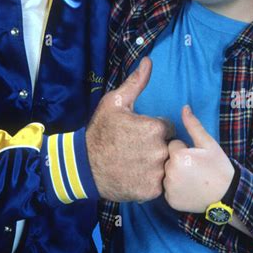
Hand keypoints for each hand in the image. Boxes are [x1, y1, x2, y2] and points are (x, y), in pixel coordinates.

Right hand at [85, 57, 173, 201]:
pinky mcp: (151, 191)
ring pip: (165, 165)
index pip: (167, 128)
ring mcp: (156, 173)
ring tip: (135, 163)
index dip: (153, 129)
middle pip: (168, 146)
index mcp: (155, 128)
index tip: (138, 133)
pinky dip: (150, 180)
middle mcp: (160, 151)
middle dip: (156, 146)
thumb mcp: (115, 102)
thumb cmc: (100, 131)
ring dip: (156, 164)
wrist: (83, 166)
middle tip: (135, 149)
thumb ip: (136, 82)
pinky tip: (135, 175)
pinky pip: (160, 183)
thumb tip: (149, 61)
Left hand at [163, 105, 233, 212]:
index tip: (195, 157)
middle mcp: (170, 172)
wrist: (228, 195)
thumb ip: (193, 125)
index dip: (183, 149)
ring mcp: (169, 188)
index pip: (172, 145)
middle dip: (177, 161)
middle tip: (194, 168)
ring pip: (165, 174)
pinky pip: (166, 189)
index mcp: (178, 156)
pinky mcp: (170, 201)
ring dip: (174, 174)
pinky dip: (174, 188)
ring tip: (191, 178)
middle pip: (166, 159)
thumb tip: (184, 107)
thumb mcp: (208, 143)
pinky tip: (187, 188)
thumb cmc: (218, 166)